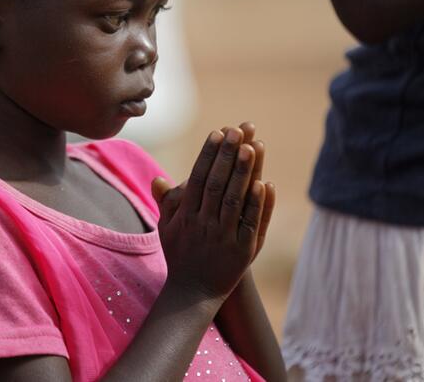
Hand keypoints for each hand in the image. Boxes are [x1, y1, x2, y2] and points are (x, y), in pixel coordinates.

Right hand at [151, 126, 267, 301]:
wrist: (193, 293)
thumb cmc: (180, 255)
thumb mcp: (167, 229)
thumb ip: (167, 203)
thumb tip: (159, 178)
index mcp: (185, 215)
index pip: (198, 178)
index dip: (209, 154)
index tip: (218, 133)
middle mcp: (203, 224)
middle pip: (217, 184)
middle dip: (227, 155)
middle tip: (238, 130)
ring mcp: (223, 237)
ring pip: (234, 200)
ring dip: (244, 172)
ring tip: (252, 146)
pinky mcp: (242, 250)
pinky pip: (251, 223)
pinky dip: (257, 203)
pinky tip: (265, 183)